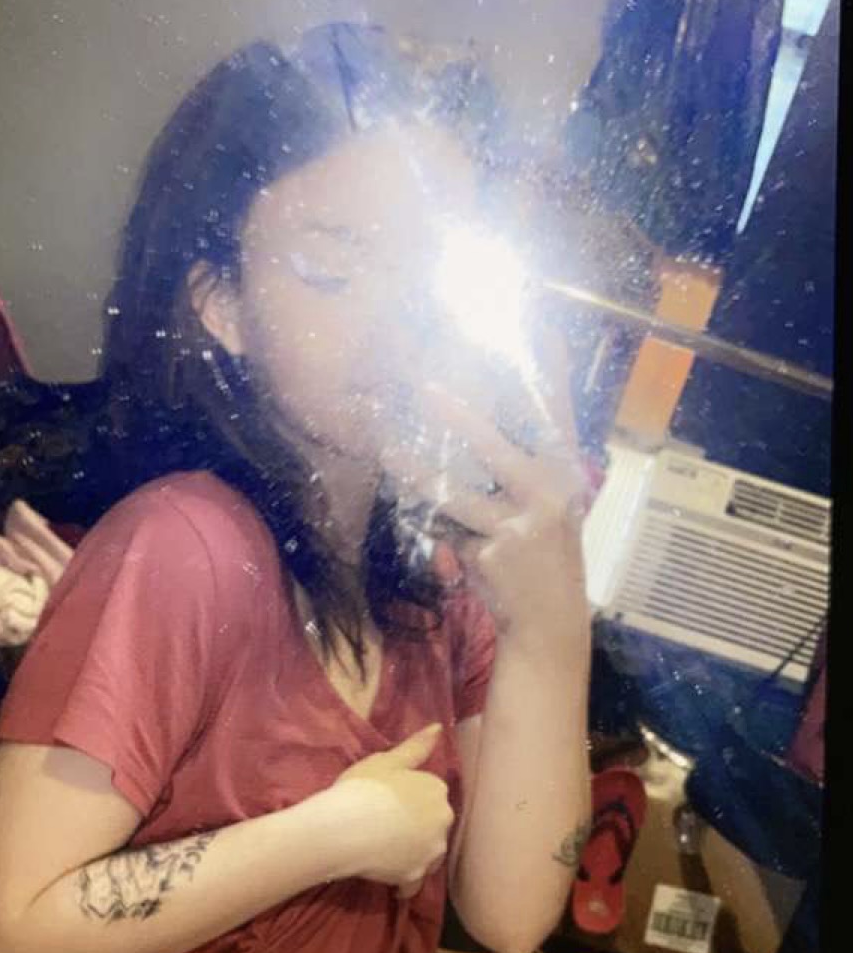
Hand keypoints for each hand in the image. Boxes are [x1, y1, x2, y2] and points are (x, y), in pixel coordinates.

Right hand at [329, 722, 453, 896]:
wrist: (343, 829)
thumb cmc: (361, 789)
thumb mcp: (386, 761)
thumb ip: (415, 748)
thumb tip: (438, 728)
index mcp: (436, 790)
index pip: (429, 793)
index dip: (408, 799)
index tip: (388, 803)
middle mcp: (442, 820)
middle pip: (432, 824)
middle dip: (417, 827)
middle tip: (386, 829)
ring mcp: (431, 851)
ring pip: (427, 853)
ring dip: (414, 854)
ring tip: (386, 853)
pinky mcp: (416, 876)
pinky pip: (414, 882)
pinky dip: (405, 882)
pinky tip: (390, 881)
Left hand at [383, 376, 591, 651]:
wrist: (550, 621)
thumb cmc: (545, 553)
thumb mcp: (551, 505)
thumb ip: (527, 466)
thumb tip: (475, 422)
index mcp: (565, 474)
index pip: (556, 415)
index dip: (550, 372)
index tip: (544, 330)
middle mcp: (548, 494)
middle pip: (495, 447)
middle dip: (459, 417)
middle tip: (424, 387)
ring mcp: (518, 526)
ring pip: (455, 493)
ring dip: (416, 473)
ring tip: (386, 451)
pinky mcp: (490, 554)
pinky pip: (446, 528)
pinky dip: (428, 521)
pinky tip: (410, 509)